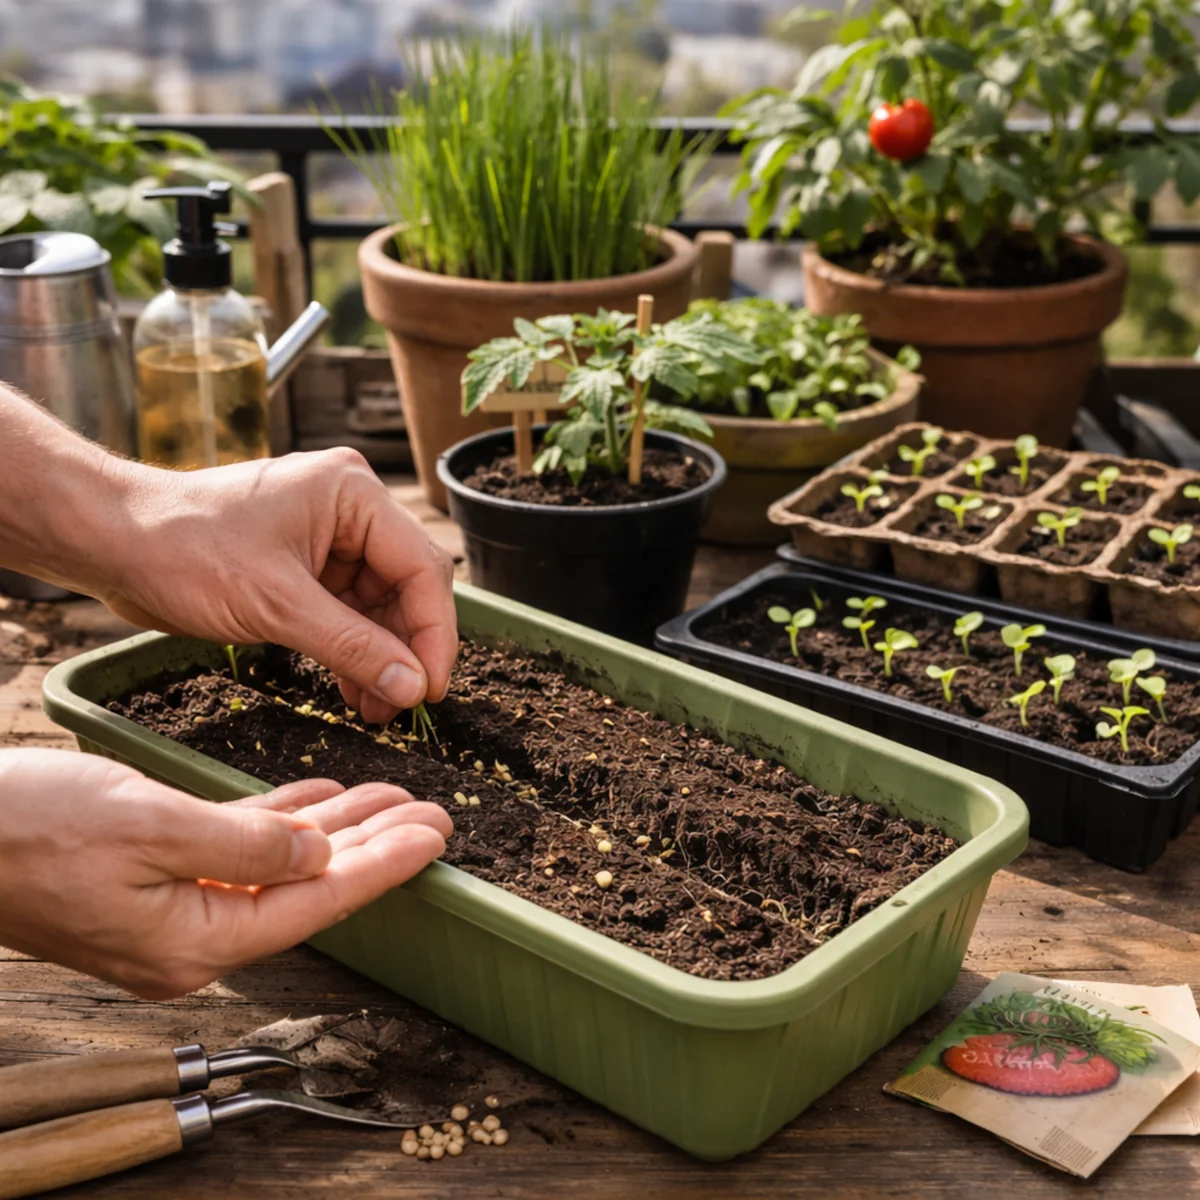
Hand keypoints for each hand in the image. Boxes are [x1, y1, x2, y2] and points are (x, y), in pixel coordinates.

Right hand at [0, 749, 451, 998]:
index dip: (383, 867)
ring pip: (280, 864)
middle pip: (309, 887)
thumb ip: (246, 844)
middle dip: (375, 848)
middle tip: (433, 814)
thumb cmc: (32, 832)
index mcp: (197, 941)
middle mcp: (193, 937)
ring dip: (336, 829)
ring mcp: (173, 911)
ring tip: (391, 798)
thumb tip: (318, 855)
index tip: (435, 839)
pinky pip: (238, 851)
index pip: (317, 901)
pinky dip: (280, 822)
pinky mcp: (155, 879)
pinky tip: (319, 800)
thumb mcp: (150, 828)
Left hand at [101, 449, 456, 724]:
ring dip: (381, 657)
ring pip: (380, 605)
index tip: (429, 690)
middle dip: (406, 649)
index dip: (433, 634)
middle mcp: (351, 508)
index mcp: (354, 494)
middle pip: (407, 586)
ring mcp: (329, 535)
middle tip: (403, 705)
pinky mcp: (306, 563)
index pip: (422, 568)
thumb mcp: (278, 606)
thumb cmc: (183, 551)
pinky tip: (354, 689)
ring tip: (376, 708)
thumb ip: (353, 647)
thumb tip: (413, 687)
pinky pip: (348, 611)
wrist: (113, 541)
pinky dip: (353, 650)